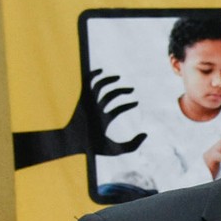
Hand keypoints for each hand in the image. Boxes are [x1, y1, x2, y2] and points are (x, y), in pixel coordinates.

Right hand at [10, 68, 141, 168]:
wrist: (75, 141)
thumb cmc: (92, 147)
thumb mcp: (116, 149)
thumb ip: (133, 145)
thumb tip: (145, 134)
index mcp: (103, 119)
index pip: (117, 109)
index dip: (127, 105)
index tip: (136, 102)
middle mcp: (96, 109)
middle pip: (110, 96)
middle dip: (121, 91)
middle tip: (132, 89)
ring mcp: (89, 103)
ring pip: (99, 87)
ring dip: (108, 80)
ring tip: (119, 77)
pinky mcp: (83, 98)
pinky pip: (87, 83)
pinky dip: (92, 75)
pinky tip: (100, 70)